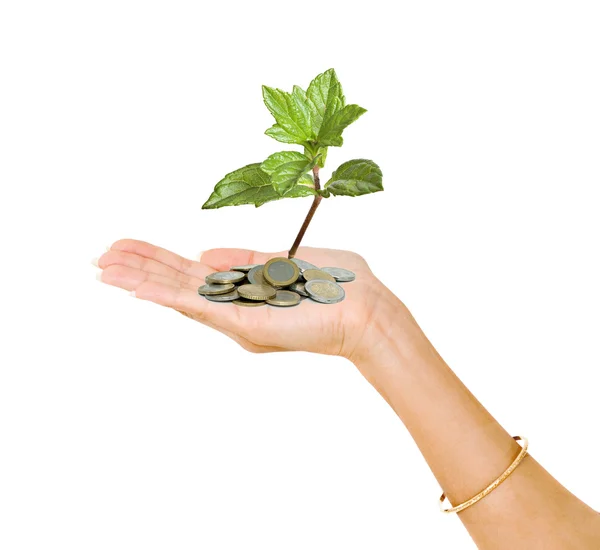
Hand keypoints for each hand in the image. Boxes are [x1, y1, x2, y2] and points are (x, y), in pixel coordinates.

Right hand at [96, 239, 400, 358]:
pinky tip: (133, 285)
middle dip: (139, 268)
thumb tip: (204, 254)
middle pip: (178, 283)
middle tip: (101, 256)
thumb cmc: (339, 285)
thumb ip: (247, 258)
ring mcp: (236, 316)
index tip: (131, 248)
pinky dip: (162, 295)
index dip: (160, 260)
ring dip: (139, 279)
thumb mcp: (287, 260)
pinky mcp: (244, 323)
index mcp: (245, 288)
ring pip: (179, 295)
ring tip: (103, 267)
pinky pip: (196, 306)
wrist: (367, 311)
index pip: (193, 273)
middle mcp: (235, 305)